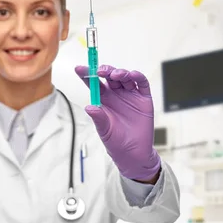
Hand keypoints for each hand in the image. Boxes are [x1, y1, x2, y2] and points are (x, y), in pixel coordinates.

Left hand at [75, 64, 160, 181]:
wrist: (133, 153)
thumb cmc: (116, 142)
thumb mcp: (104, 130)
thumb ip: (98, 118)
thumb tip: (89, 107)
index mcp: (103, 100)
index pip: (94, 84)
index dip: (86, 74)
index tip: (78, 69)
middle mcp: (116, 94)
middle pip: (109, 76)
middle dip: (104, 71)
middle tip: (99, 71)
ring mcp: (130, 95)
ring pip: (125, 77)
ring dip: (119, 72)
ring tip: (114, 75)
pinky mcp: (144, 98)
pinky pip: (141, 83)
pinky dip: (137, 76)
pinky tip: (132, 75)